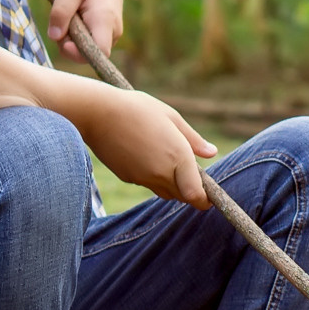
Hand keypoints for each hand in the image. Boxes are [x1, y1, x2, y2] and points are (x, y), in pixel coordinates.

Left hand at [48, 0, 125, 63]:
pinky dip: (77, 39)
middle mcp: (113, 32)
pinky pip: (88, 47)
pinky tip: (76, 23)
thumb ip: (61, 10)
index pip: (100, 51)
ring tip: (70, 18)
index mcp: (105, 19)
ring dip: (71, 41)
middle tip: (61, 23)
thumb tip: (54, 36)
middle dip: (69, 46)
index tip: (64, 43)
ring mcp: (112, 38)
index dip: (80, 53)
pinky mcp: (107, 39)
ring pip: (87, 52)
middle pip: (89, 54)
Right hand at [83, 88, 217, 207]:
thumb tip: (211, 153)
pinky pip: (146, 184)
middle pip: (182, 196)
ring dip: (171, 184)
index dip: (204, 200)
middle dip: (189, 190)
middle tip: (189, 173)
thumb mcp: (171, 117)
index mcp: (179, 157)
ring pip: (164, 192)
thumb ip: (193, 139)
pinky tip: (143, 154)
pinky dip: (151, 176)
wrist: (97, 113)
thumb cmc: (137, 109)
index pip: (195, 194)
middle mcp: (162, 172)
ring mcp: (142, 178)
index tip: (207, 199)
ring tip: (164, 157)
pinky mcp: (127, 178)